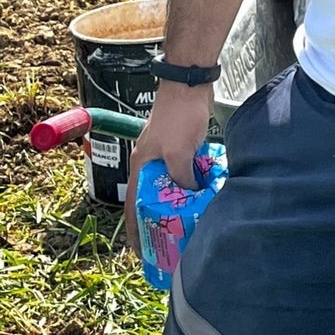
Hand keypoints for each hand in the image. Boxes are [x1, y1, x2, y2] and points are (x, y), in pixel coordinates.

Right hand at [122, 81, 212, 249]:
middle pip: (151, 197)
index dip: (134, 229)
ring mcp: (164, 153)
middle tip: (172, 238)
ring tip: (190, 219)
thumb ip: (182, 180)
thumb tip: (192, 199)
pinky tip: (203, 191)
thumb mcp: (179, 153)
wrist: (190, 83)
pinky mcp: (180, 145)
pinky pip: (183, 172)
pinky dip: (190, 182)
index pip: (132, 204)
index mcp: (140, 165)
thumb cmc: (179, 116)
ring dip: (178, 199)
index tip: (141, 251)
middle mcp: (148, 161)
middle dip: (159, 217)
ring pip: (169, 185)